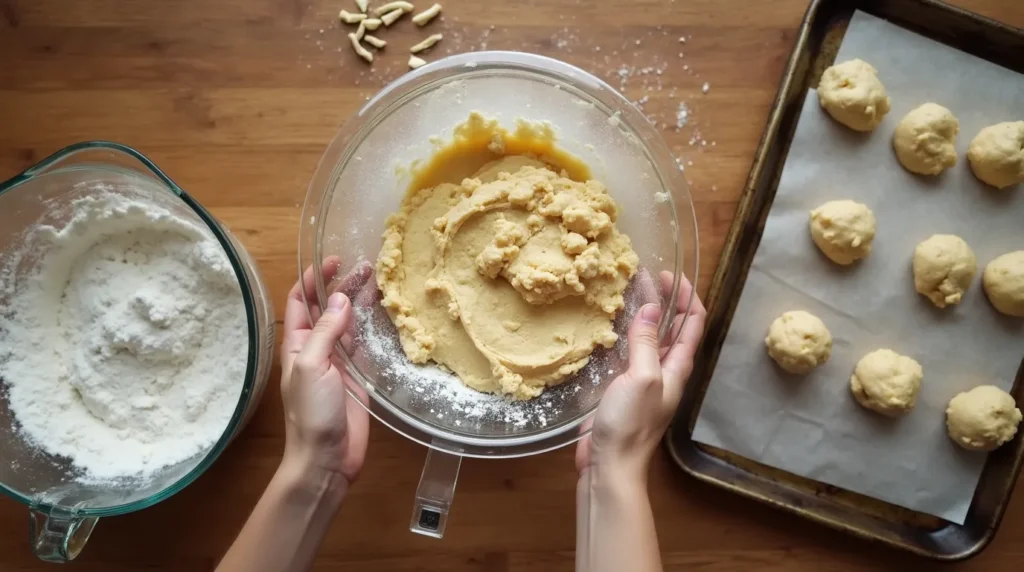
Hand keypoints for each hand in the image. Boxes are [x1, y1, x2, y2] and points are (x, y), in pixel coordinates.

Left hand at [279, 258, 369, 483]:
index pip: (300, 301)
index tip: (333, 260)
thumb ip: (326, 331)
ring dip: (360, 302)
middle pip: (328, 307)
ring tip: (380, 282)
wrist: (326, 458)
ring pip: (348, 323)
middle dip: (342, 285)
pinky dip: (373, 327)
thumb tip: (340, 298)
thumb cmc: (311, 413)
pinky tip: (386, 314)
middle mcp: (316, 348)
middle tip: (367, 266)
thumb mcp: (313, 366)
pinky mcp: (357, 376)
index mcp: (297, 344)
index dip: (313, 279)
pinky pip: (364, 344)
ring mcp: (338, 362)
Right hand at [575, 271, 705, 482]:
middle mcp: (665, 370)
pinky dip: (624, 334)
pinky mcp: (623, 388)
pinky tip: (608, 327)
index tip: (668, 273)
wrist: (610, 465)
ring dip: (643, 314)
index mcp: (678, 367)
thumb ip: (646, 343)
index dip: (685, 295)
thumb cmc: (630, 424)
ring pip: (650, 338)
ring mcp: (644, 379)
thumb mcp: (641, 378)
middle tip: (643, 276)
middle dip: (664, 299)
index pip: (693, 323)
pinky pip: (629, 353)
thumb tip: (650, 307)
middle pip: (673, 327)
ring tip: (626, 293)